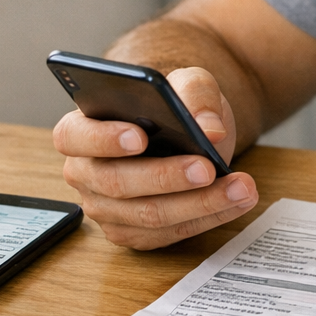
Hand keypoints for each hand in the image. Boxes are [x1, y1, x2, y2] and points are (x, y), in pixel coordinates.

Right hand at [53, 66, 258, 248]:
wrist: (194, 132)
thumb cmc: (177, 106)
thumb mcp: (189, 83)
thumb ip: (197, 93)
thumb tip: (210, 130)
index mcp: (81, 129)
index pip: (75, 136)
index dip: (103, 139)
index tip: (140, 137)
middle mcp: (86, 172)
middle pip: (116, 183)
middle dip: (166, 177)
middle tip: (206, 168)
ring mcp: (107, 208)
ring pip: (148, 215)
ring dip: (199, 204)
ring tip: (241, 187)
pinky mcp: (134, 233)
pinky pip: (169, 233)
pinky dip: (208, 218)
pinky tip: (237, 201)